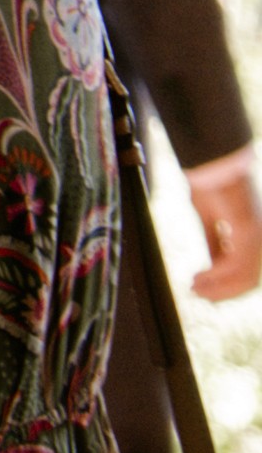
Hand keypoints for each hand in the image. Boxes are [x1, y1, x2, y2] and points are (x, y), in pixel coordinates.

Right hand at [191, 148, 261, 304]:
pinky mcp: (249, 232)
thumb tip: (211, 264)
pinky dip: (217, 276)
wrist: (212, 159)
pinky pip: (236, 265)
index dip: (223, 283)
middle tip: (197, 293)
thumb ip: (214, 242)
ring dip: (219, 288)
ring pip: (246, 279)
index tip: (198, 285)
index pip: (245, 271)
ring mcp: (257, 236)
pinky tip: (200, 276)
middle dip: (221, 291)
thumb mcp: (209, 219)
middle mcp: (260, 238)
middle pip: (248, 280)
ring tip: (196, 289)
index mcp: (252, 234)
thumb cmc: (211, 182)